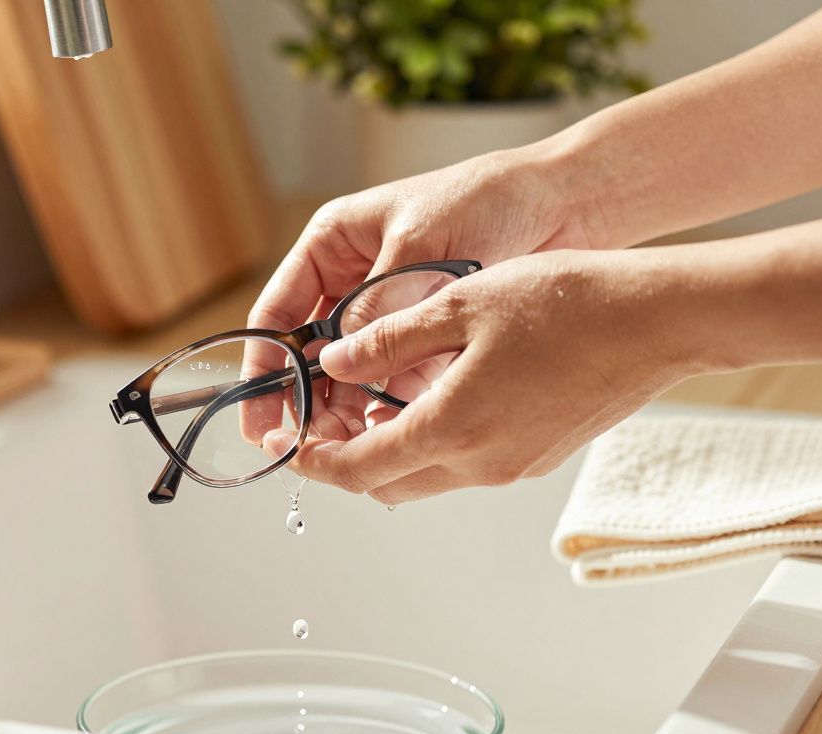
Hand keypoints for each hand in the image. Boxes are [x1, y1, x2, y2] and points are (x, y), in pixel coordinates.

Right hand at [242, 147, 600, 444]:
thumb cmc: (486, 199)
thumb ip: (377, 304)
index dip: (263, 364)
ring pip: (352, 375)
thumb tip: (340, 361)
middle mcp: (354, 283)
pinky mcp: (428, 338)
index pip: (279, 313)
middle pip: (311, 355)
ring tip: (352, 446)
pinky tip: (398, 429)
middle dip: (308, 400)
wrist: (563, 203)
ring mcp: (391, 314)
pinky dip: (395, 406)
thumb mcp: (419, 246)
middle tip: (307, 445)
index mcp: (334, 246)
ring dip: (349, 411)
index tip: (257, 413)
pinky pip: (397, 381)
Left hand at [261, 250, 694, 503]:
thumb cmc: (567, 304)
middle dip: (344, 460)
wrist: (656, 321)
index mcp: (451, 429)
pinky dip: (431, 445)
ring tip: (370, 402)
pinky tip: (429, 398)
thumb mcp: (457, 305)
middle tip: (319, 424)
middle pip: (387, 484)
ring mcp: (513, 467)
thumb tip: (335, 363)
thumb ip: (386, 340)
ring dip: (389, 452)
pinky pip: (465, 465)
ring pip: (426, 477)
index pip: (357, 469)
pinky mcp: (537, 456)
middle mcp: (480, 464)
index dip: (313, 460)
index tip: (288, 443)